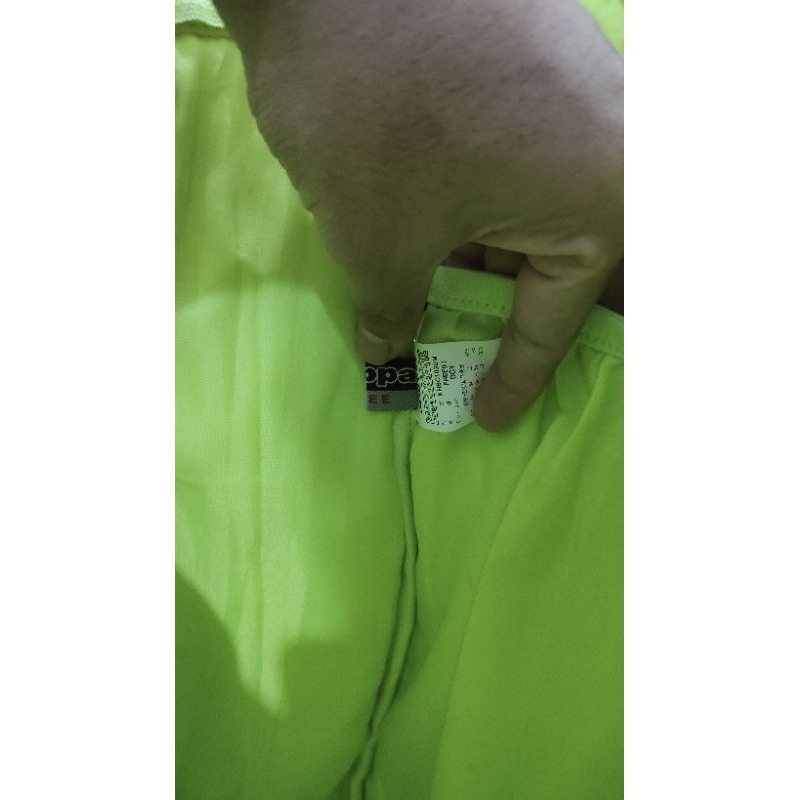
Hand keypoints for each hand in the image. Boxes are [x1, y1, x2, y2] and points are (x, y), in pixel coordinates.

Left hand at [213, 0, 622, 430]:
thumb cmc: (375, 119)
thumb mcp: (381, 242)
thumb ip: (393, 308)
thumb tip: (385, 344)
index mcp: (608, 196)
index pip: (558, 318)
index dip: (517, 376)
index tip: (484, 415)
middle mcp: (614, 140)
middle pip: (568, 259)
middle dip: (520, 313)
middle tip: (482, 355)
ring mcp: (579, 86)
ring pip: (543, 205)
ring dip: (497, 257)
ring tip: (447, 296)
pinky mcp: (535, 56)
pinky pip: (524, 157)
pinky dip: (489, 203)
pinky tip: (446, 226)